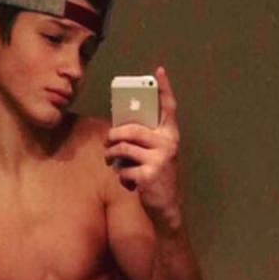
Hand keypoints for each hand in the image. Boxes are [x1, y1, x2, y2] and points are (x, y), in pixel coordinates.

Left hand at [105, 67, 179, 218]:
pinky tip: (128, 182)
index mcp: (171, 136)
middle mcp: (168, 144)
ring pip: (124, 148)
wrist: (166, 208)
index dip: (164, 88)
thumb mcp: (156, 155)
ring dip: (112, 155)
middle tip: (108, 141)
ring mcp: (159, 160)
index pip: (168, 108)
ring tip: (110, 160)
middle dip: (114, 135)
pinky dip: (121, 176)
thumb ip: (145, 139)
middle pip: (132, 129)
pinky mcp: (149, 175)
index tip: (158, 71)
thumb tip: (119, 127)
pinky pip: (124, 169)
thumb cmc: (157, 177)